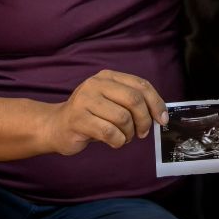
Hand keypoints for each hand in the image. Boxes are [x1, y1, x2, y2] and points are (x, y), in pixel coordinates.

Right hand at [48, 69, 168, 155]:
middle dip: (144, 120)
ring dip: (129, 134)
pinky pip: (110, 132)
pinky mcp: (78, 119)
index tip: (162, 120)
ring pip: (123, 118)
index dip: (156, 103)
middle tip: (142, 132)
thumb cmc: (91, 116)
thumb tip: (161, 114)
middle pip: (134, 100)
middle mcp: (96, 84)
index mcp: (108, 76)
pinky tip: (114, 142)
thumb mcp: (112, 102)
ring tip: (124, 137)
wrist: (56, 126)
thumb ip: (132, 102)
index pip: (141, 85)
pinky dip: (118, 141)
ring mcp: (85, 100)